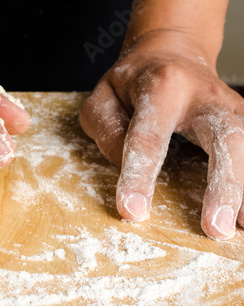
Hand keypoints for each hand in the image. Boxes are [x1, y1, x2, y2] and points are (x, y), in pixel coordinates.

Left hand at [80, 31, 243, 239]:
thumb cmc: (132, 82)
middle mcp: (205, 95)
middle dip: (223, 184)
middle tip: (215, 227)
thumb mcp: (102, 97)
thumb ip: (106, 129)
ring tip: (241, 227)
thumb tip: (127, 168)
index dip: (139, 177)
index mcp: (161, 86)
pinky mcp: (241, 119)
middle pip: (224, 138)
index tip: (132, 212)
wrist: (172, 52)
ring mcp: (230, 107)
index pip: (148, 137)